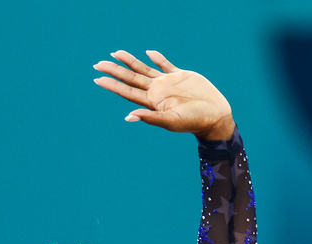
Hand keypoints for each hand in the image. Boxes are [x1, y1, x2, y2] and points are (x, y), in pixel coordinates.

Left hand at [93, 50, 234, 139]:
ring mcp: (167, 83)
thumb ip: (150, 118)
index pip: (127, 91)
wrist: (214, 115)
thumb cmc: (193, 122)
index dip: (112, 84)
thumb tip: (128, 116)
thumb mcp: (170, 122)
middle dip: (114, 70)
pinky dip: (156, 58)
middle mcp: (156, 91)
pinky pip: (165, 64)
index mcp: (152, 102)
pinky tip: (148, 52)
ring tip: (115, 53)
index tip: (97, 78)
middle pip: (130, 78)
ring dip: (129, 61)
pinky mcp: (180, 76)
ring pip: (143, 69)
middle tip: (98, 63)